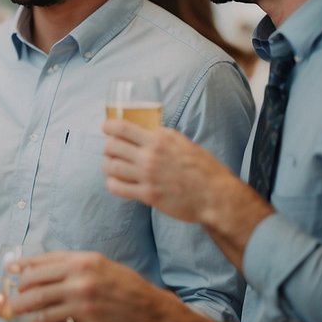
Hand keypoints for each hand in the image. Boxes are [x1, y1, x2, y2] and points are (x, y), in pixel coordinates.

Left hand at [9, 251, 186, 321]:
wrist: (157, 319)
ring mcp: (84, 306)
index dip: (21, 268)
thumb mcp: (104, 267)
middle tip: (9, 303)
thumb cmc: (130, 291)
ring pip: (40, 311)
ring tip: (16, 320)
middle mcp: (82, 281)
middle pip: (34, 288)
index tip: (9, 271)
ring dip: (23, 317)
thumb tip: (42, 268)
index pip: (42, 263)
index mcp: (85, 262)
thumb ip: (75, 266)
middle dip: (16, 297)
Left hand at [102, 118, 241, 224]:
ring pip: (111, 166)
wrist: (215, 195)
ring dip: (108, 165)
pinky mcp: (147, 195)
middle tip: (111, 150)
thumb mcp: (184, 143)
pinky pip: (117, 187)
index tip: (106, 127)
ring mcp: (147, 175)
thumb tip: (146, 132)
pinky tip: (116, 182)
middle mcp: (151, 155)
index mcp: (160, 139)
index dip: (108, 126)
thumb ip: (163, 138)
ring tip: (112, 166)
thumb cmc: (203, 169)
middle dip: (108, 147)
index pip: (122, 128)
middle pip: (112, 146)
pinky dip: (112, 183)